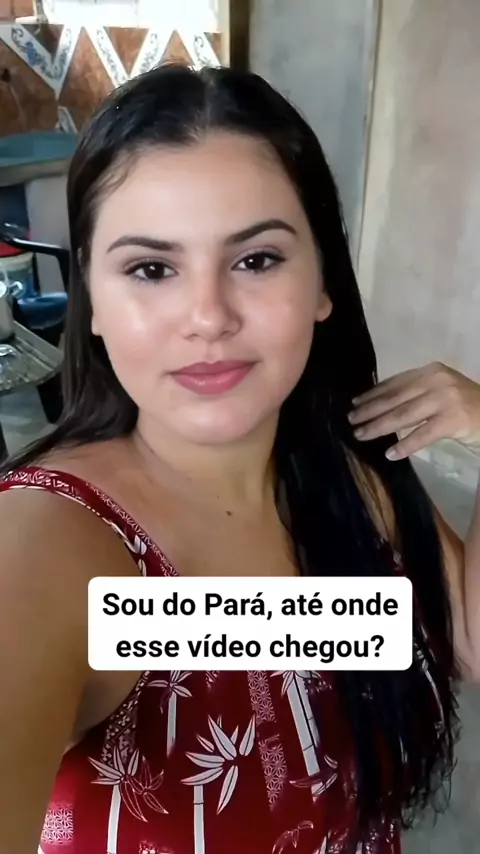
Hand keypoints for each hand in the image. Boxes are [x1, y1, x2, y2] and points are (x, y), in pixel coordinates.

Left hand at [348, 362, 479, 459]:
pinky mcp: (453, 420)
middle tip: (351, 421)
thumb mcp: (441, 390)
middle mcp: (436, 381)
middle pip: (395, 398)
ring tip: (362, 435)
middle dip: (370, 410)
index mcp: (431, 371)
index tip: (354, 403)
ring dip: (380, 426)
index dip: (373, 393)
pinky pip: (423, 434)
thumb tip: (380, 404)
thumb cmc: (467, 405)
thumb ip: (416, 393)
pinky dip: (405, 444)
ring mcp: (445, 399)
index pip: (395, 382)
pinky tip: (391, 453)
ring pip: (404, 415)